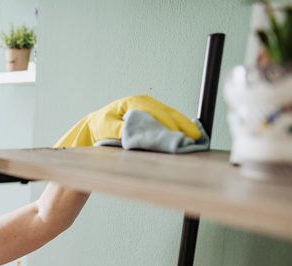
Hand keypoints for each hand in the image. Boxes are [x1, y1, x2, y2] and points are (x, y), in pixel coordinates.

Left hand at [54, 95, 201, 147]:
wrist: (96, 125)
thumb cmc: (101, 126)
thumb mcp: (107, 128)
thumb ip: (121, 130)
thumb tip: (135, 131)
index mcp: (133, 102)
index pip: (154, 112)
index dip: (167, 123)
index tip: (175, 134)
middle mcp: (144, 102)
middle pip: (168, 112)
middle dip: (181, 124)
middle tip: (193, 137)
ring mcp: (150, 107)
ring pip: (171, 115)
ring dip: (183, 126)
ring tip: (195, 138)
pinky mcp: (154, 115)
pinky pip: (169, 119)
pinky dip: (178, 127)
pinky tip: (187, 135)